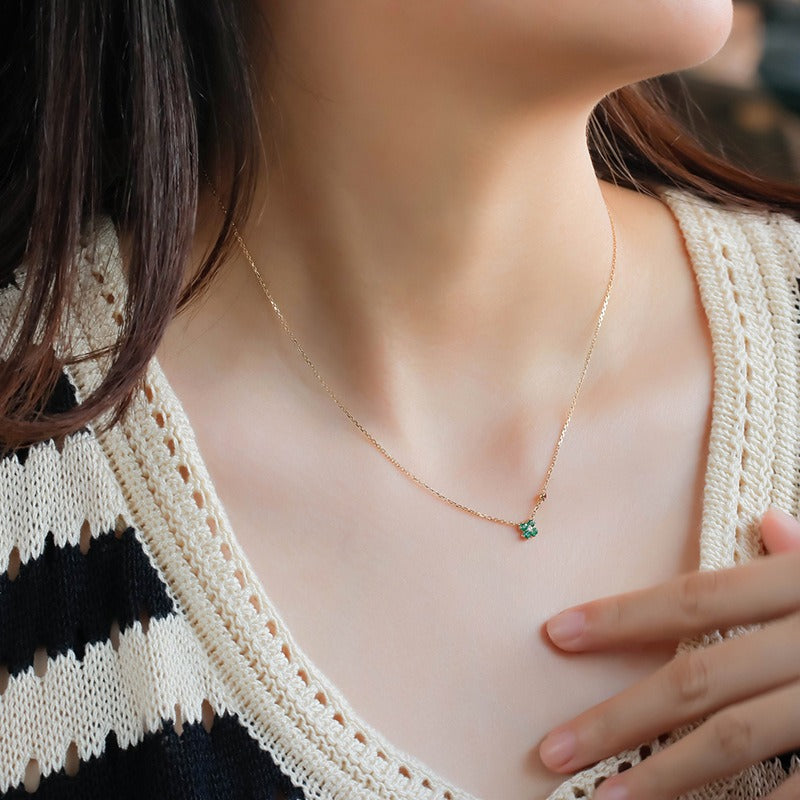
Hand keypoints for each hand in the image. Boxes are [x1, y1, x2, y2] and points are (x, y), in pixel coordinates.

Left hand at [538, 505, 799, 799]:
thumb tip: (765, 520)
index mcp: (798, 590)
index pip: (694, 599)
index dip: (621, 616)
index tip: (555, 633)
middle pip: (696, 677)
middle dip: (618, 716)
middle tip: (553, 750)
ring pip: (734, 738)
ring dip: (661, 774)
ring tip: (603, 799)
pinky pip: (792, 791)